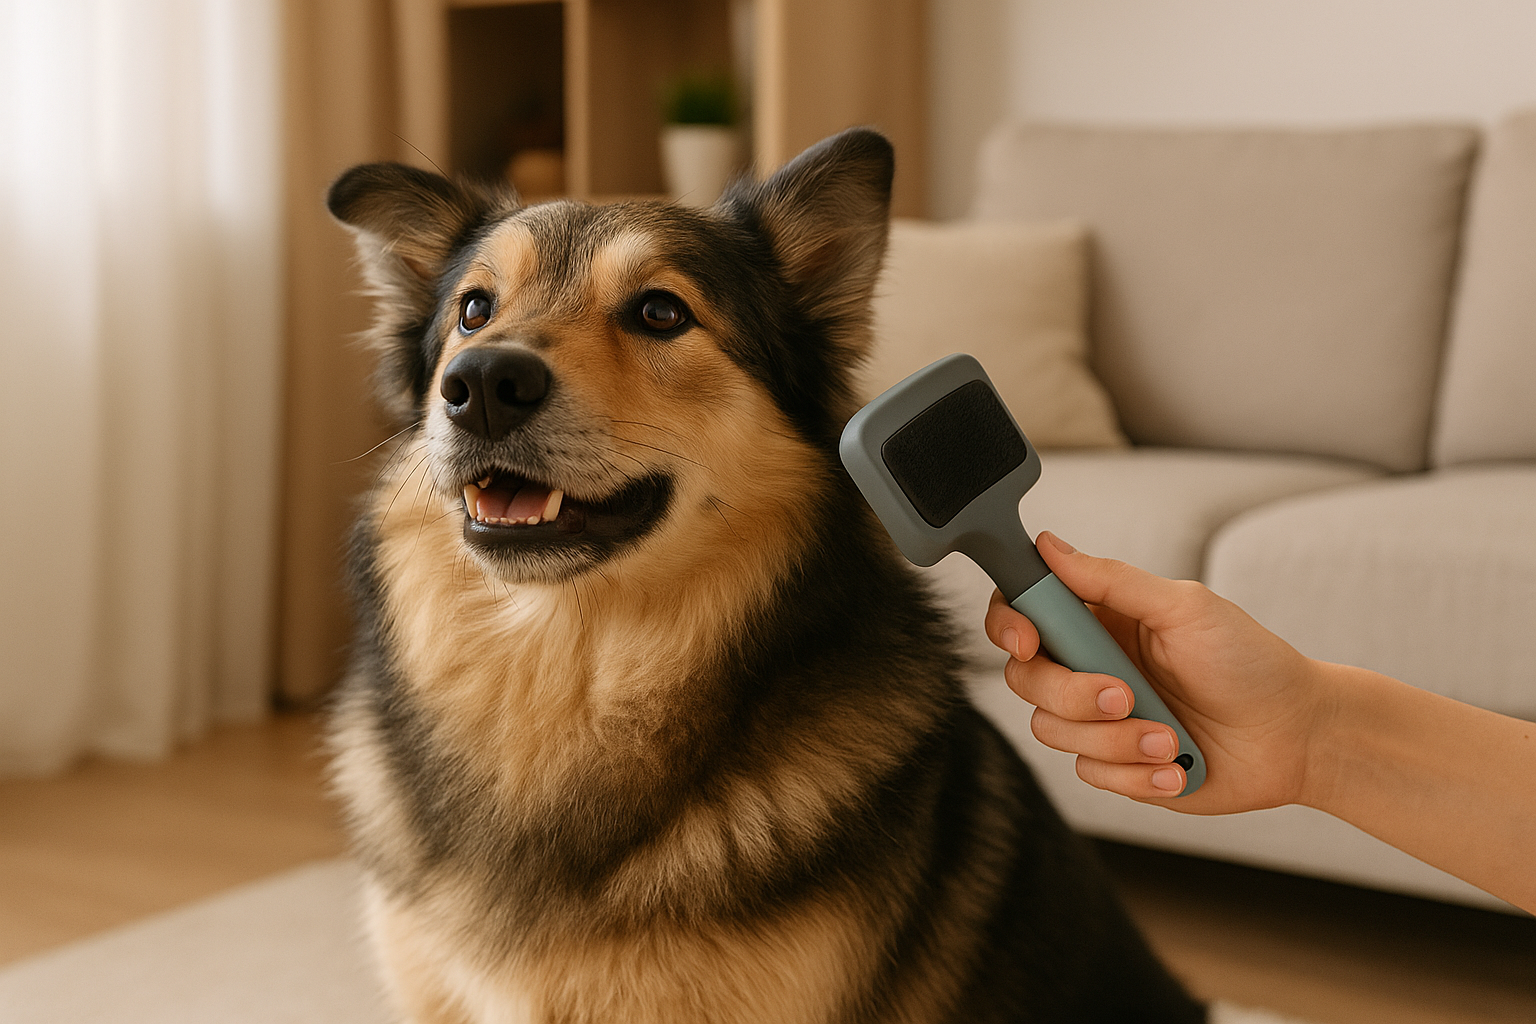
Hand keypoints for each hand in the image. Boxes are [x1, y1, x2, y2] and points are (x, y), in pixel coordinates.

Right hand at [984, 532, 1327, 813]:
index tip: (1030, 640)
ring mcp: (1100, 719)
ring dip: (1115, 741)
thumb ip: (1110, 580)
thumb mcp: (1185, 608)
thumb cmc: (1250, 663)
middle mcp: (1090, 666)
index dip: (1009, 625)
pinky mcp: (1116, 765)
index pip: (1022, 612)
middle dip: (1073, 694)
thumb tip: (1049, 545)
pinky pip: (1089, 774)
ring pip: (1052, 731)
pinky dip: (1136, 775)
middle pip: (1025, 679)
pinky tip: (1178, 768)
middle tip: (1126, 695)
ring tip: (1171, 739)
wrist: (1295, 737)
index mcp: (1100, 620)